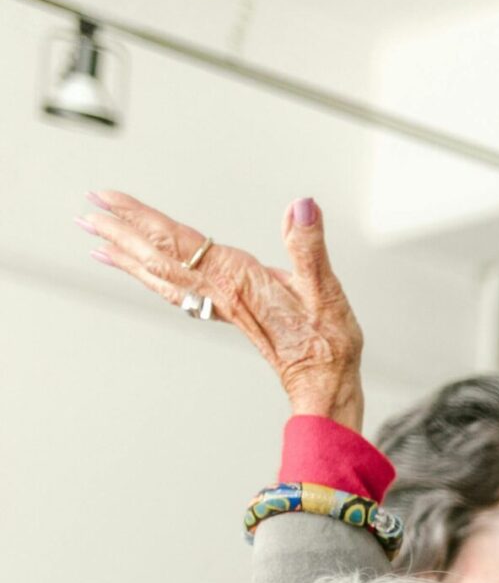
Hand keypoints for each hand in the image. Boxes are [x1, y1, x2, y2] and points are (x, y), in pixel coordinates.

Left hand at [81, 192, 362, 425]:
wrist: (323, 384)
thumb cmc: (326, 344)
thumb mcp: (326, 291)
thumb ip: (309, 247)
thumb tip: (301, 208)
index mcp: (236, 280)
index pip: (178, 241)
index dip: (140, 216)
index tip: (107, 198)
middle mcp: (219, 292)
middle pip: (158, 257)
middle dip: (120, 232)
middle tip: (87, 211)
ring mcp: (218, 304)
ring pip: (160, 276)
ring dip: (126, 255)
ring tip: (96, 238)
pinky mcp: (224, 312)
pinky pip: (174, 291)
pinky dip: (147, 277)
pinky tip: (139, 270)